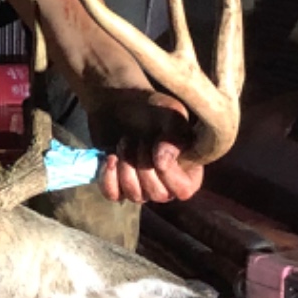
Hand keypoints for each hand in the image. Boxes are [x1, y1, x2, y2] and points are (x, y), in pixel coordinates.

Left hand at [87, 89, 203, 204]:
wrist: (119, 101)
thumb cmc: (152, 108)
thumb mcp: (172, 115)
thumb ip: (175, 137)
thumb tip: (162, 162)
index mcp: (188, 171)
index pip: (183, 190)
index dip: (167, 172)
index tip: (155, 144)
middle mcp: (167, 184)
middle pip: (157, 195)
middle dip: (143, 164)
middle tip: (138, 139)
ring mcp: (142, 187)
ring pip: (135, 196)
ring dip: (126, 166)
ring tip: (124, 142)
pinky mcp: (118, 184)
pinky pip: (113, 195)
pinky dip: (109, 178)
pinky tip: (110, 157)